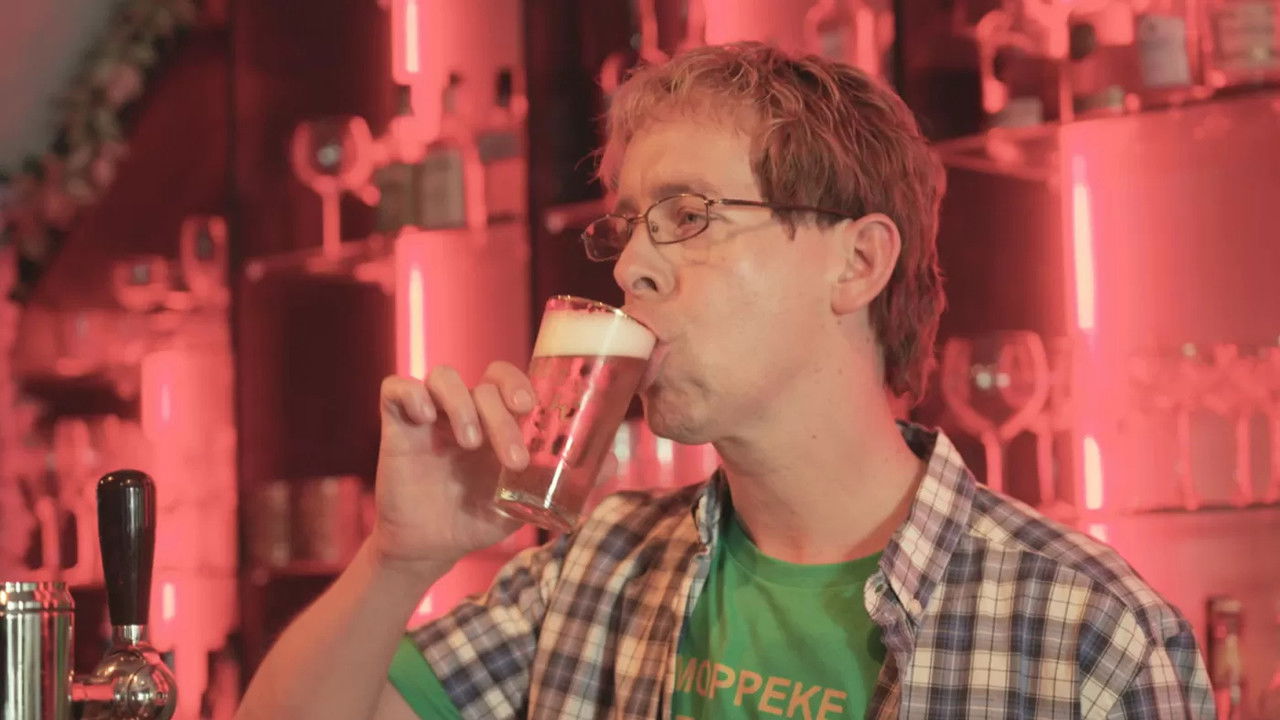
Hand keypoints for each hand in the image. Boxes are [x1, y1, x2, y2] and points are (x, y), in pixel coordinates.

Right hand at [371, 362, 617, 575]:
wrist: (432, 547)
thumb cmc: (479, 517)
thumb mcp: (524, 502)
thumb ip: (561, 482)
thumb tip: (613, 462)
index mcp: (495, 418)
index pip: (507, 377)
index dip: (519, 382)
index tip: (530, 408)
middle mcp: (464, 409)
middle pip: (484, 384)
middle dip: (502, 416)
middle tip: (512, 458)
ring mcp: (430, 414)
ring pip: (444, 376)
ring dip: (462, 404)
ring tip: (470, 442)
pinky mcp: (397, 426)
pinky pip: (397, 388)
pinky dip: (412, 394)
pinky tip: (426, 420)